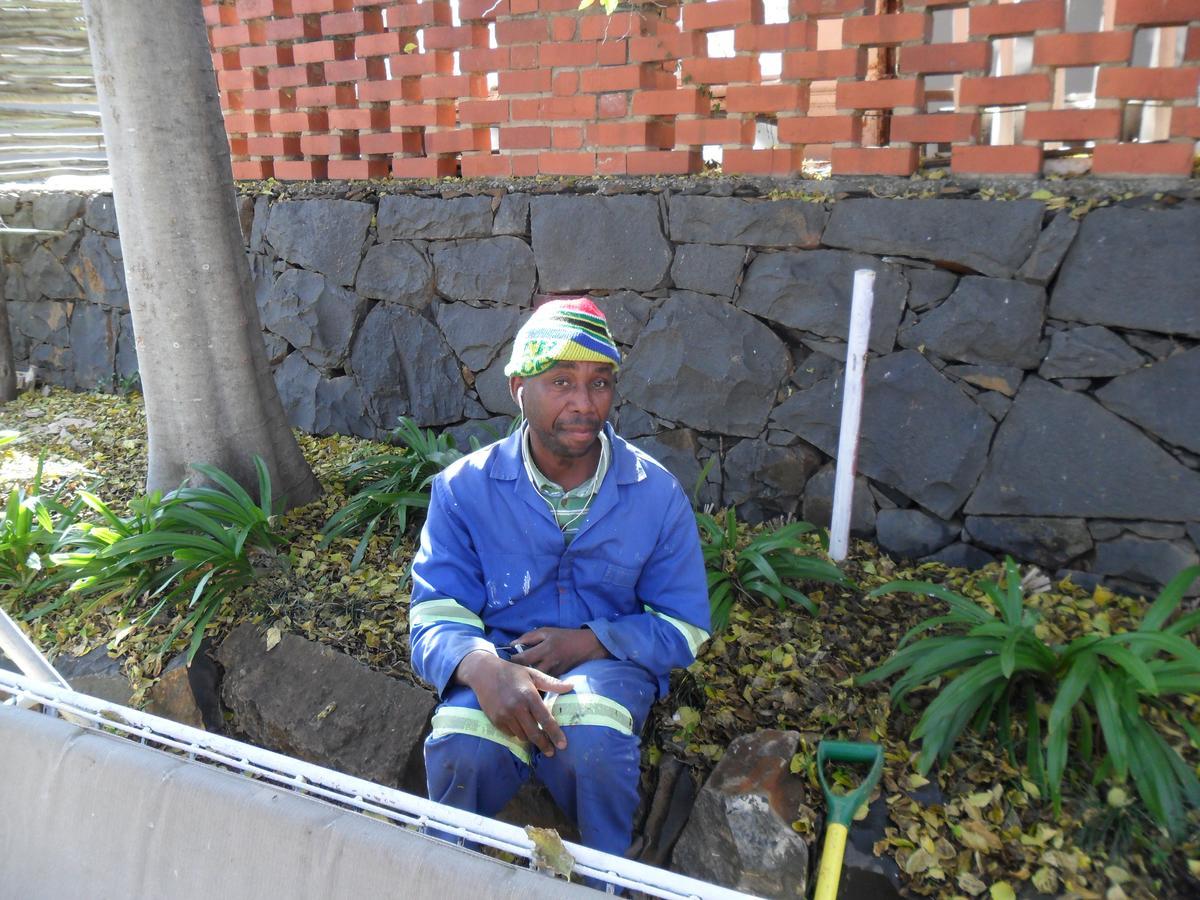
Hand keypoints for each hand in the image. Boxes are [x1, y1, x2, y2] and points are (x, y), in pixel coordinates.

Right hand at [455, 650, 572, 756]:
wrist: (484, 672)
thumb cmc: (512, 673)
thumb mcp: (532, 674)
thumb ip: (552, 683)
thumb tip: (571, 687)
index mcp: (529, 695)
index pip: (545, 719)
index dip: (555, 734)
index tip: (563, 745)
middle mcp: (517, 707)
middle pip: (534, 733)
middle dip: (544, 745)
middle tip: (551, 752)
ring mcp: (505, 715)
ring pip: (522, 736)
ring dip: (530, 738)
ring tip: (536, 736)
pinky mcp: (495, 720)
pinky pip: (510, 734)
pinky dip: (517, 733)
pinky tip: (520, 728)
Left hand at [511, 627, 609, 676]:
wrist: (587, 646)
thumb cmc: (564, 636)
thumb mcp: (546, 631)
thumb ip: (529, 637)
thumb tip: (512, 643)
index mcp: (544, 648)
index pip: (522, 658)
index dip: (511, 662)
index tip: (504, 663)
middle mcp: (549, 662)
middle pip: (527, 673)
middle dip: (517, 675)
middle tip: (508, 675)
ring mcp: (554, 672)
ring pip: (535, 681)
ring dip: (526, 681)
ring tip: (516, 681)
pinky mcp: (559, 678)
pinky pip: (544, 684)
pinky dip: (536, 684)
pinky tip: (529, 684)